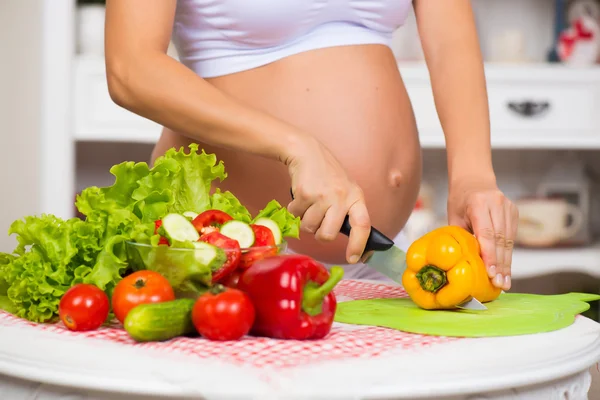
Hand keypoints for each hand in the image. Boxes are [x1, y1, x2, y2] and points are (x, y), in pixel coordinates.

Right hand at [286, 137, 370, 263]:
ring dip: (305, 220)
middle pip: (327, 235)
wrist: (307, 152)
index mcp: (356, 197)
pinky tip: (301, 196)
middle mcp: (341, 197)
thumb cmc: (327, 175)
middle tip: (318, 222)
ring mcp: (322, 195)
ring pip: (309, 228)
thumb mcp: (345, 190)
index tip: (353, 258)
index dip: (359, 245)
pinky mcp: (304, 194)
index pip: (362, 225)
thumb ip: (347, 211)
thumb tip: (351, 240)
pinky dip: (295, 209)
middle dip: (319, 234)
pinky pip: (295, 215)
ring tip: (310, 204)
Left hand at [447, 178, 517, 289]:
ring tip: (504, 282)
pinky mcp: (514, 212)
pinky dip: (508, 254)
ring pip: (509, 240)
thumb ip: (461, 236)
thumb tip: (465, 263)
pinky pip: (512, 237)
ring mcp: (508, 207)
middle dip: (500, 264)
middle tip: (499, 284)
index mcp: (479, 203)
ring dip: (506, 263)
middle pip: (500, 239)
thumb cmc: (460, 200)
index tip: (490, 274)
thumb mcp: (454, 216)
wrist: (474, 179)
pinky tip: (505, 269)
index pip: (486, 233)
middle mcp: (497, 204)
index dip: (489, 255)